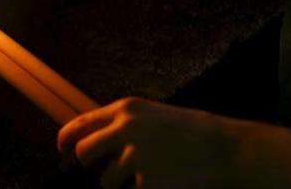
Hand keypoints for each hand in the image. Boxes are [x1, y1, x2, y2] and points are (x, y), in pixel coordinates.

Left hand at [58, 98, 244, 188]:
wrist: (228, 149)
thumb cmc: (191, 131)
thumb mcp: (151, 115)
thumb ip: (120, 124)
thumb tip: (90, 140)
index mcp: (125, 109)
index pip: (80, 123)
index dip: (65, 138)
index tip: (62, 149)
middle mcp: (125, 130)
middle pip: (83, 153)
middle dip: (89, 165)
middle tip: (104, 168)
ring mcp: (135, 157)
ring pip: (106, 180)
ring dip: (120, 182)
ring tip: (149, 171)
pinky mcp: (147, 182)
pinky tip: (165, 180)